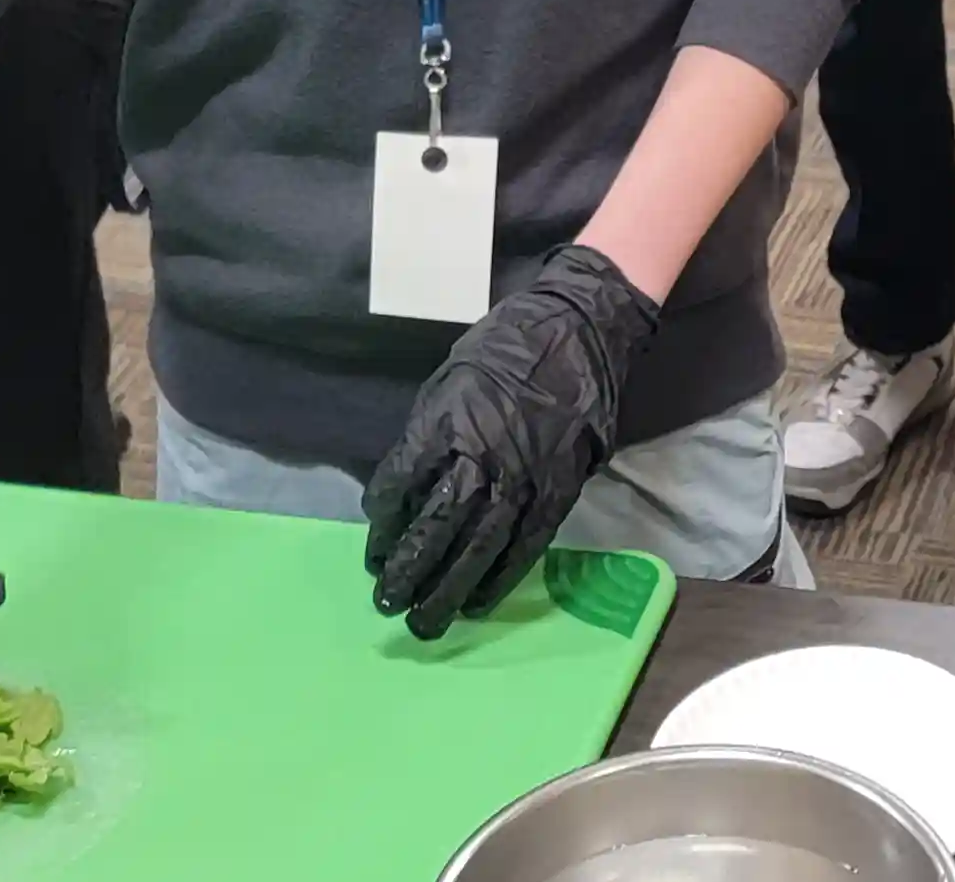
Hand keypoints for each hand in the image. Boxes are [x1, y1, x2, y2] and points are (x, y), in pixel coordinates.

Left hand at [364, 244, 662, 637]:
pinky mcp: (556, 493)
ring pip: (476, 550)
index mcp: (443, 423)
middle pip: (433, 529)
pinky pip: (522, 548)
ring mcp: (520, 480)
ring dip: (446, 591)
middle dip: (406, 571)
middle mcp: (478, 459)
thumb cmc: (507, 348)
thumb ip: (428, 434)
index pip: (397, 485)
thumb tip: (409, 485)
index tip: (373, 545)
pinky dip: (497, 580)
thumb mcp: (449, 380)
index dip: (382, 521)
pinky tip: (477, 604)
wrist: (581, 331)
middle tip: (385, 602)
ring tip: (423, 622)